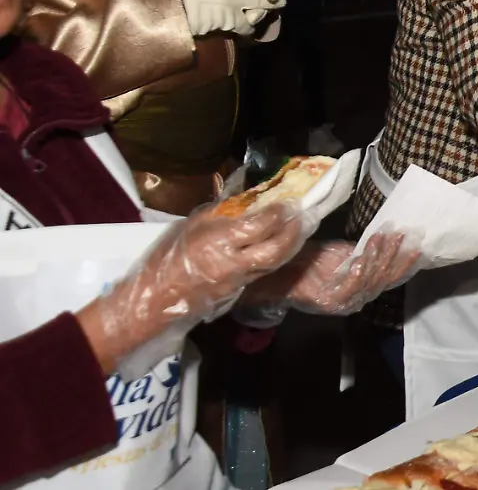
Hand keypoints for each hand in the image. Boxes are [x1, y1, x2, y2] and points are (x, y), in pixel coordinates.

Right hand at [79, 202, 306, 376]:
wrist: (154, 298)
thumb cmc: (167, 256)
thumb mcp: (191, 225)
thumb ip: (221, 212)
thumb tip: (247, 198)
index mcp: (219, 242)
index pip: (260, 225)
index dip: (278, 213)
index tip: (288, 201)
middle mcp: (234, 262)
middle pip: (277, 248)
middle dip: (294, 231)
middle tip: (304, 214)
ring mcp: (239, 279)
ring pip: (275, 261)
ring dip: (291, 244)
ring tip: (300, 226)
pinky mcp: (240, 290)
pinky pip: (265, 270)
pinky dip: (278, 256)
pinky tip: (281, 245)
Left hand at [249, 234, 419, 315]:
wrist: (278, 273)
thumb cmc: (310, 262)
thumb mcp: (342, 256)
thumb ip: (364, 255)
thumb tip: (389, 239)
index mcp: (360, 292)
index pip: (390, 279)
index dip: (405, 263)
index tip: (418, 244)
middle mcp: (356, 301)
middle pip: (385, 280)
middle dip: (397, 256)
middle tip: (405, 234)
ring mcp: (344, 302)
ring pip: (372, 279)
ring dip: (383, 254)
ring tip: (389, 234)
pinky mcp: (331, 301)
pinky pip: (355, 279)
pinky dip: (366, 260)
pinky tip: (371, 243)